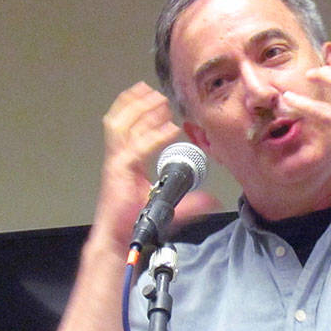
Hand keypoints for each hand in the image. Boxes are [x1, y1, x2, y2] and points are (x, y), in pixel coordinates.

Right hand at [96, 82, 217, 244]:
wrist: (120, 239)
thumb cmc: (135, 222)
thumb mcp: (169, 207)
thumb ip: (191, 202)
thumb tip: (213, 200)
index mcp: (127, 162)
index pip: (130, 129)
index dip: (143, 113)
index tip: (161, 103)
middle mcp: (119, 159)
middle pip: (122, 121)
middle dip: (137, 103)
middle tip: (155, 92)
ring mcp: (117, 164)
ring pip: (121, 126)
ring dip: (138, 110)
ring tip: (154, 98)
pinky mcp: (119, 173)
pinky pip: (136, 148)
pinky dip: (154, 137)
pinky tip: (170, 130)